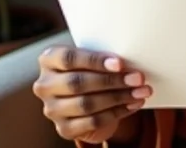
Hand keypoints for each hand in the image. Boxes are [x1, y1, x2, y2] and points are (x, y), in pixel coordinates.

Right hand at [33, 45, 152, 143]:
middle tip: (138, 78)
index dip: (95, 61)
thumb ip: (102, 56)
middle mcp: (45, 85)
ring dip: (119, 97)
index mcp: (49, 59)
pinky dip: (117, 113)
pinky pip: (93, 122)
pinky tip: (133, 104)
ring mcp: (52, 109)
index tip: (120, 63)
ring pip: (87, 104)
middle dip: (112, 81)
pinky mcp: (63, 128)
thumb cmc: (90, 66)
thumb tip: (129, 63)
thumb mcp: (91, 56)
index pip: (69, 58)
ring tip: (141, 91)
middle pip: (78, 83)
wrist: (84, 93)